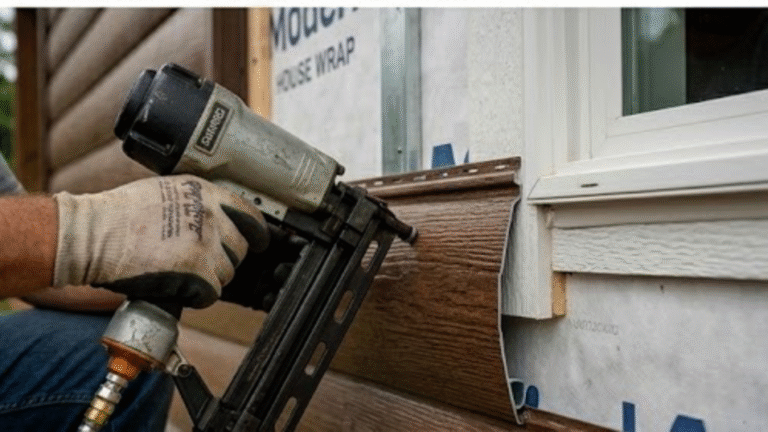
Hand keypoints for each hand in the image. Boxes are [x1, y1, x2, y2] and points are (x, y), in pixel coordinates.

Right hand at [53, 175, 268, 307]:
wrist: (92, 234)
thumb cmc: (119, 215)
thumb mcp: (166, 191)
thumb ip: (195, 203)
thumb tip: (215, 219)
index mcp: (205, 192)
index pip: (250, 213)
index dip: (256, 232)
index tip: (259, 242)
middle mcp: (211, 215)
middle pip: (240, 249)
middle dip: (224, 260)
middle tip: (200, 264)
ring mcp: (206, 243)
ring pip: (227, 273)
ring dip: (209, 279)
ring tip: (180, 274)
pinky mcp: (197, 271)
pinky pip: (211, 292)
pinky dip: (197, 296)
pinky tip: (179, 288)